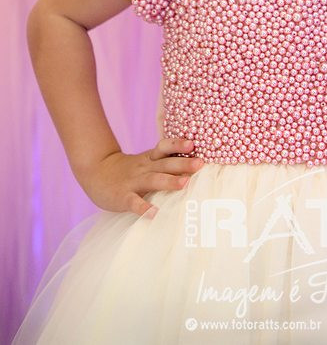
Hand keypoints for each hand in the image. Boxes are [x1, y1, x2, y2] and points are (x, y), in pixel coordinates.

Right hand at [75, 137, 204, 217]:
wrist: (95, 172)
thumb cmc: (128, 170)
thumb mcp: (146, 161)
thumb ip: (165, 163)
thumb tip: (194, 168)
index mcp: (150, 159)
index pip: (165, 147)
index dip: (178, 144)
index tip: (193, 143)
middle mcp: (144, 168)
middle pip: (165, 163)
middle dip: (183, 163)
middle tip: (200, 164)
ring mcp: (133, 182)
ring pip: (153, 180)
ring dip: (169, 181)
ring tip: (184, 183)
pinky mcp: (122, 197)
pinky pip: (134, 202)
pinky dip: (143, 208)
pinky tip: (153, 214)